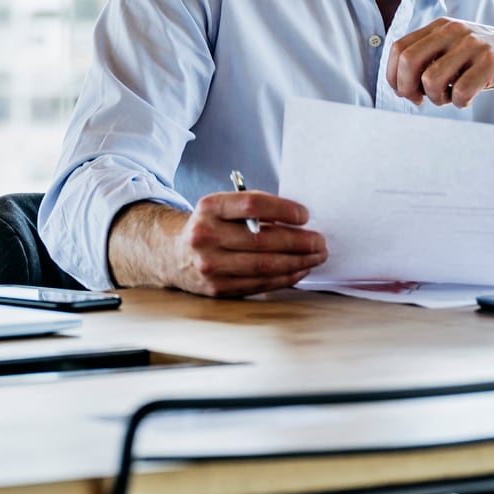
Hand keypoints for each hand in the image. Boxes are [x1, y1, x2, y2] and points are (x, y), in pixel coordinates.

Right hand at [110, 193, 326, 297]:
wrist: (172, 254)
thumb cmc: (209, 226)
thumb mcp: (221, 208)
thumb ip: (252, 209)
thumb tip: (298, 220)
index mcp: (209, 208)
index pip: (253, 205)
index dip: (283, 209)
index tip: (305, 214)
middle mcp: (206, 236)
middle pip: (263, 240)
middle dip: (299, 241)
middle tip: (320, 240)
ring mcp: (211, 266)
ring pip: (265, 265)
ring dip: (298, 261)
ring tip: (317, 255)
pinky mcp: (218, 288)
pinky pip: (260, 283)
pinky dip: (286, 277)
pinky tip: (300, 269)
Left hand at [386, 18, 493, 107]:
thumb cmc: (487, 62)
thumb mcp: (456, 51)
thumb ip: (429, 59)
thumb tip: (399, 85)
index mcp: (441, 26)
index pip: (399, 48)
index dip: (394, 75)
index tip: (405, 93)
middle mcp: (454, 30)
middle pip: (408, 61)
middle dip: (407, 88)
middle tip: (420, 100)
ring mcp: (473, 44)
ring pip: (431, 79)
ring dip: (436, 98)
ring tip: (450, 97)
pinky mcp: (492, 61)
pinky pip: (460, 91)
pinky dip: (459, 102)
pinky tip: (468, 98)